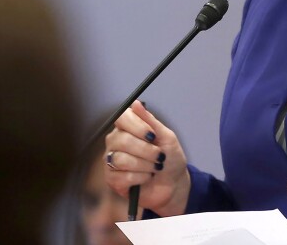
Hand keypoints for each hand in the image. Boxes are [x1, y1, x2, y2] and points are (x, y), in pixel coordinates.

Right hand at [104, 100, 190, 216]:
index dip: (136, 126)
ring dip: (145, 165)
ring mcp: (112, 161)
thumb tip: (135, 103)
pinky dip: (141, 178)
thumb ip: (150, 121)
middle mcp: (116, 142)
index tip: (152, 135)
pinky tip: (147, 178)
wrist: (174, 184)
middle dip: (146, 150)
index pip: (121, 118)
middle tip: (159, 155)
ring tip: (155, 167)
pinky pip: (122, 177)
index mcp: (128, 128)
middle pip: (121, 140)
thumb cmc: (170, 158)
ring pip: (121, 159)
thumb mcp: (166, 137)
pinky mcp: (112, 180)